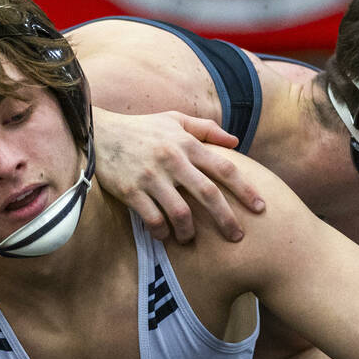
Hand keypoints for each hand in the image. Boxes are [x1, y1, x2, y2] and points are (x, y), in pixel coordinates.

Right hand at [92, 108, 264, 242]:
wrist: (99, 132)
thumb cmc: (141, 128)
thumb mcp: (174, 120)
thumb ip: (206, 129)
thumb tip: (235, 143)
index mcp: (186, 143)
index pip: (225, 169)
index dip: (246, 190)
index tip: (260, 208)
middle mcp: (172, 160)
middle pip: (208, 194)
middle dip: (226, 218)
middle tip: (237, 237)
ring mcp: (150, 177)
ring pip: (180, 212)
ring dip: (190, 232)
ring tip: (191, 239)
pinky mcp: (130, 191)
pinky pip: (152, 219)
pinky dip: (162, 232)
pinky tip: (164, 236)